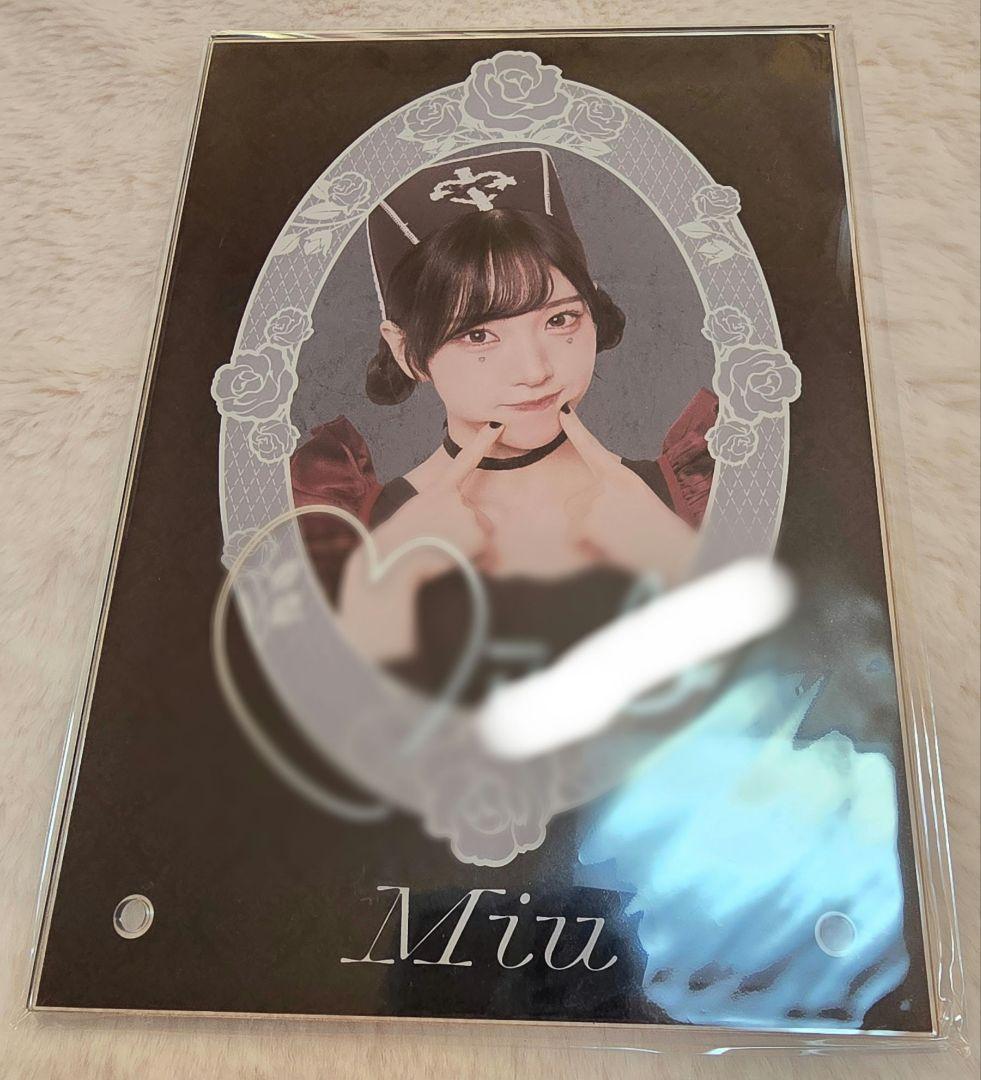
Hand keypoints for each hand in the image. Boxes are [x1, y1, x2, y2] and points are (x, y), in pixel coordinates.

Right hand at [369, 422, 503, 582]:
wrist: (394, 560)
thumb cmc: (400, 543)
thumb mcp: (417, 516)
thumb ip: (441, 513)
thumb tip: (464, 525)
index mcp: (438, 490)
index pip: (464, 461)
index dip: (482, 442)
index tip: (495, 425)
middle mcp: (457, 498)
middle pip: (471, 516)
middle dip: (460, 531)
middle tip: (434, 541)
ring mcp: (469, 514)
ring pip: (477, 533)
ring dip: (464, 544)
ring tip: (439, 549)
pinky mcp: (478, 534)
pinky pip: (481, 549)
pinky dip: (470, 557)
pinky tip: (448, 556)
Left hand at [559, 406, 695, 584]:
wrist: (673, 550)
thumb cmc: (659, 530)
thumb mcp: (638, 499)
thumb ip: (612, 494)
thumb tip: (592, 503)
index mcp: (622, 475)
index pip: (592, 448)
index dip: (575, 428)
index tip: (562, 411)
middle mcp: (607, 483)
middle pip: (576, 501)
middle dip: (589, 520)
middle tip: (620, 531)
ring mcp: (596, 500)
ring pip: (575, 520)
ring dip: (589, 534)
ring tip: (618, 539)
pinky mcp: (588, 520)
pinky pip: (573, 537)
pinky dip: (586, 548)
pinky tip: (610, 548)